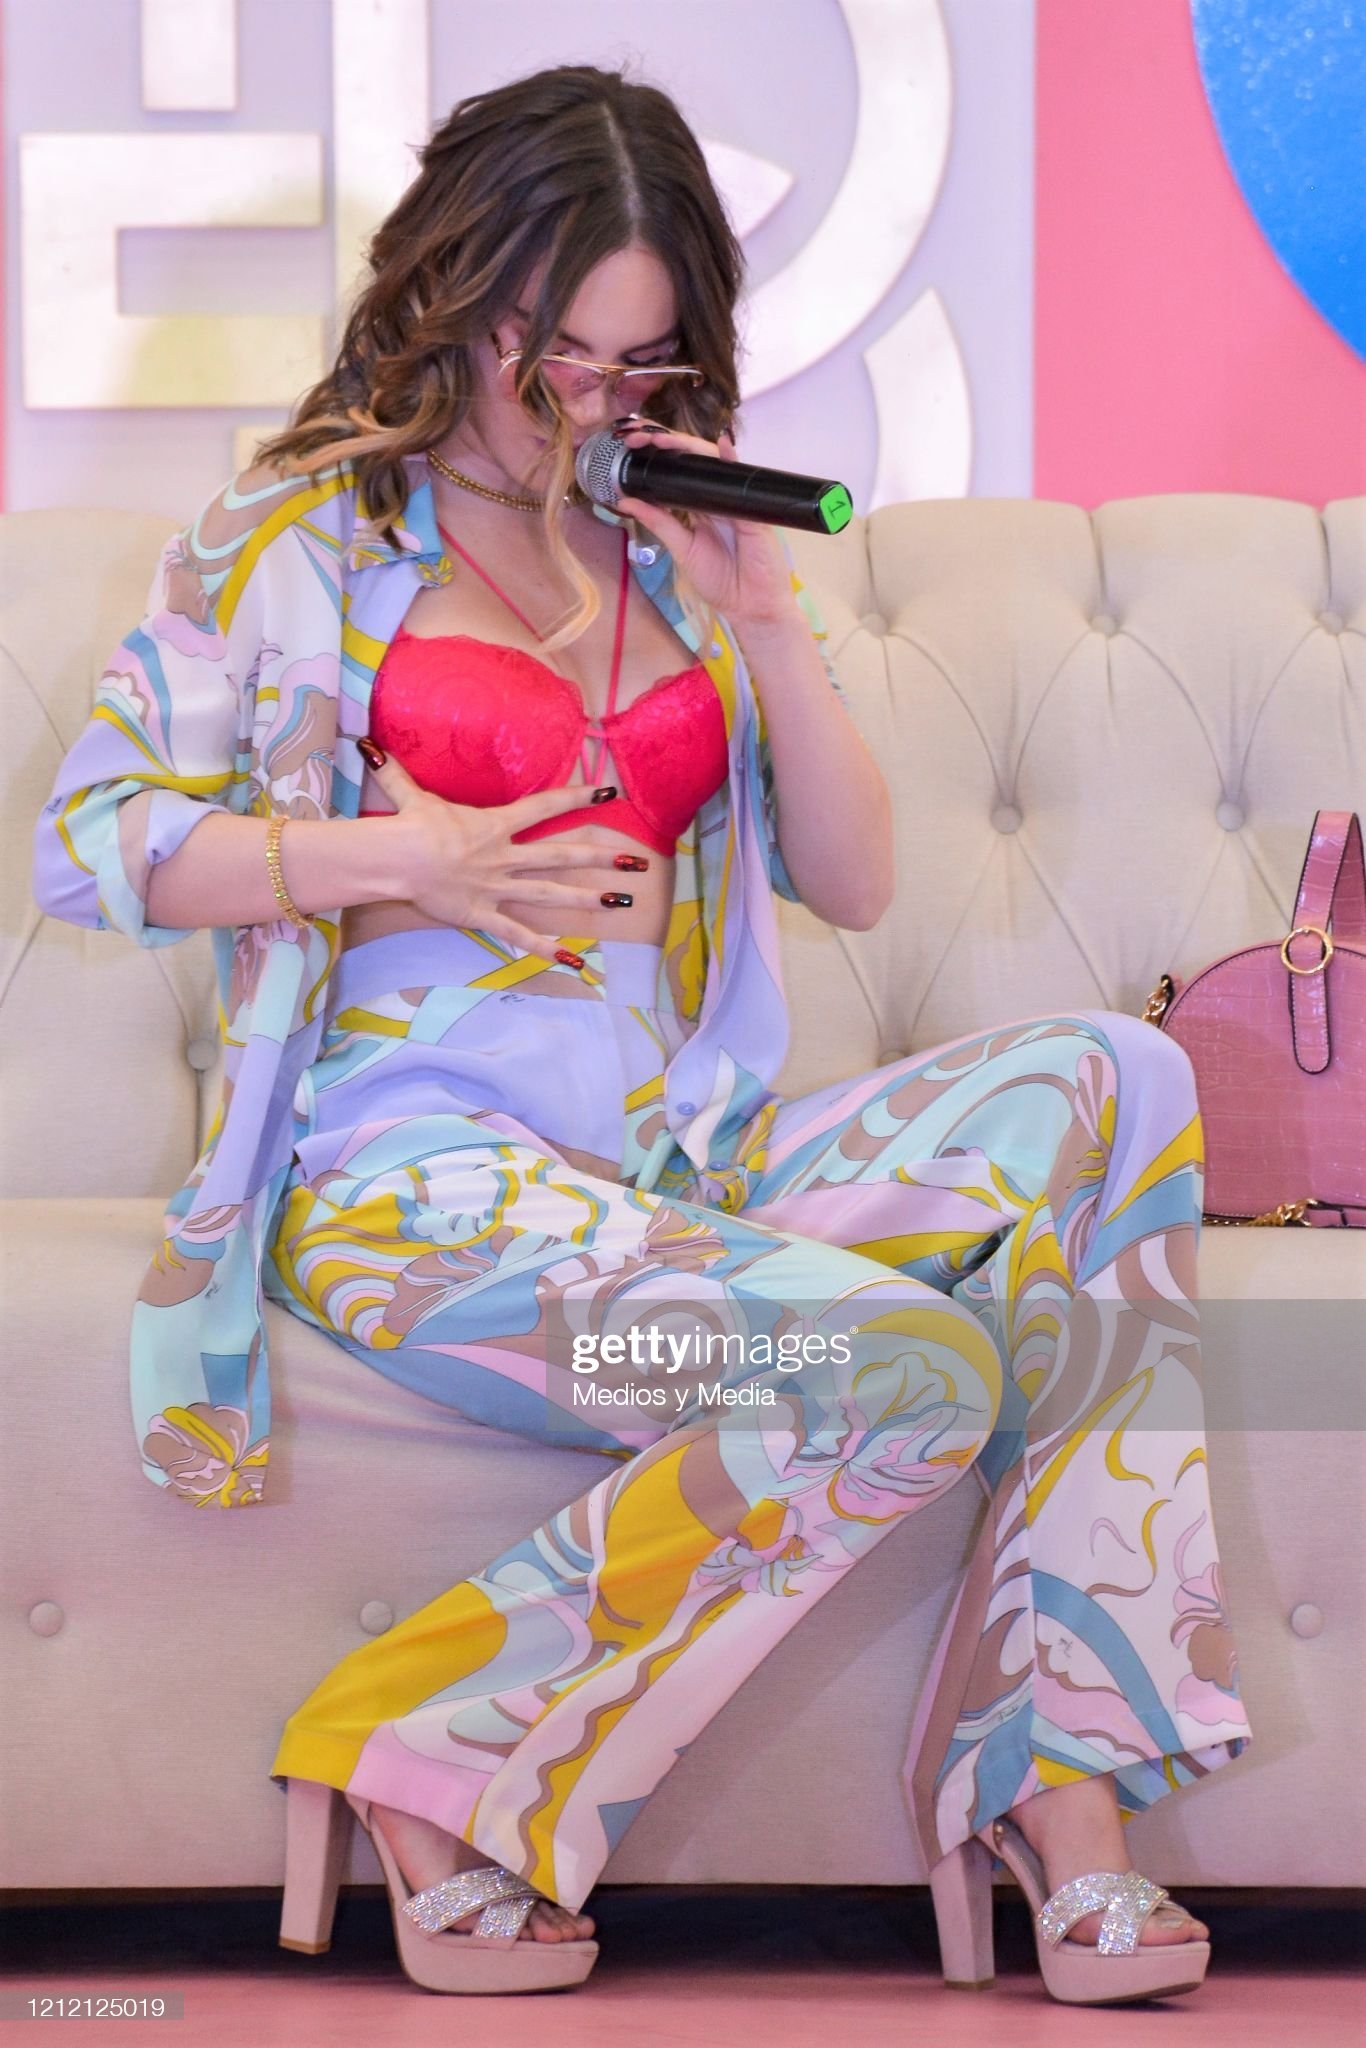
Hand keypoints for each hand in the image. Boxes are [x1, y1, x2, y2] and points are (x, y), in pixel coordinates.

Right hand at [361, 751, 646, 961]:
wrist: (396, 860)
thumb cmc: (405, 828)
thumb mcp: (409, 797)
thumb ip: (398, 774)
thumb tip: (370, 746)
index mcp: (494, 825)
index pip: (545, 807)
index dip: (577, 798)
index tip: (609, 793)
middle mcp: (504, 856)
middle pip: (561, 855)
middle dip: (601, 857)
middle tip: (637, 861)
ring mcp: (497, 887)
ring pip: (551, 893)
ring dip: (587, 898)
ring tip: (621, 902)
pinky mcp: (483, 914)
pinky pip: (519, 933)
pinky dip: (545, 947)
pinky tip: (574, 957)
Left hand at [610, 420, 794, 629]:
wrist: (749, 606)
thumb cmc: (720, 580)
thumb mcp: (682, 550)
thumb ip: (659, 523)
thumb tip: (626, 501)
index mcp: (698, 506)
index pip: (676, 473)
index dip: (656, 457)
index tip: (631, 446)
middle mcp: (716, 497)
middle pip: (692, 460)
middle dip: (666, 443)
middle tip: (639, 437)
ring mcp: (735, 499)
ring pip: (713, 462)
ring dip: (689, 447)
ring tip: (664, 439)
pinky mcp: (752, 509)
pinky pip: (742, 480)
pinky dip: (733, 460)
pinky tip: (722, 444)